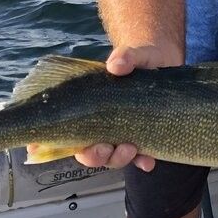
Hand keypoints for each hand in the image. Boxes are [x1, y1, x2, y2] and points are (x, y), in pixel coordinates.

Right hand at [29, 45, 176, 171]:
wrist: (166, 60)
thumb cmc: (140, 57)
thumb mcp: (132, 54)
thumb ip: (125, 56)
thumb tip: (115, 65)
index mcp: (88, 107)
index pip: (64, 131)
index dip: (52, 145)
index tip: (54, 147)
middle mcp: (103, 124)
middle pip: (89, 150)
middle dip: (94, 155)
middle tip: (104, 149)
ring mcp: (123, 131)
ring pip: (113, 157)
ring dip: (118, 158)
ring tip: (130, 149)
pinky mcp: (145, 135)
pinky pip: (141, 156)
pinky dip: (143, 161)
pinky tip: (148, 163)